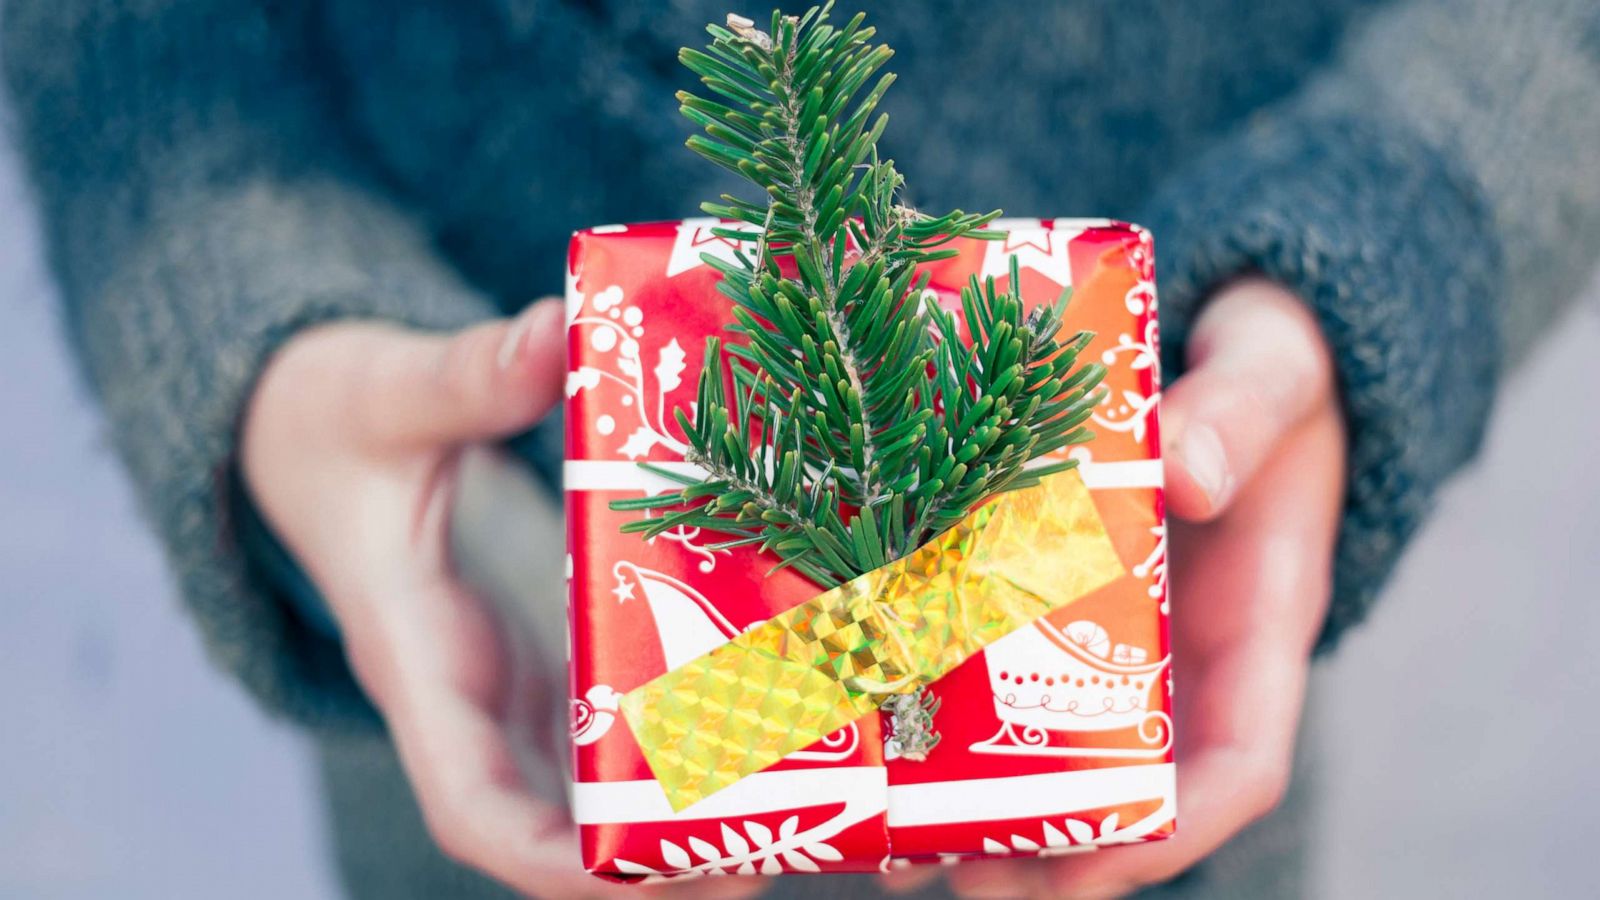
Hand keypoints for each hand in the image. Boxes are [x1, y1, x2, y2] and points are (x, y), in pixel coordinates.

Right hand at [241, 301, 755, 898]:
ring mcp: (508, 685)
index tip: (630, 871)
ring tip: (792, 819)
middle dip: (646, 864)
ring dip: (676, 821)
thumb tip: (550, 331)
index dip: (544, 856)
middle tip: (766, 858)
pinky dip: (677, 746)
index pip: (469, 798)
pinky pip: (608, 727)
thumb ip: (462, 376)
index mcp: (417, 655)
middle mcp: (467, 695)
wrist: (310, 431)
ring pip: (588, 788)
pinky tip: (764, 733)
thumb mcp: (385, 393)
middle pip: (551, 824)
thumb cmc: (331, 423)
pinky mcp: (542, 658)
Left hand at [936, 277, 1346, 897]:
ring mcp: (1118, 638)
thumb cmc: (1268, 368)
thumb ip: (1240, 411)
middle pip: (1130, 791)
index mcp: (1258, 626)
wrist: (1237, 350)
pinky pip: (1007, 680)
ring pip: (1059, 756)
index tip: (1100, 855)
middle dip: (1052, 854)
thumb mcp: (1271, 371)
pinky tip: (880, 744)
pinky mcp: (1055, 603)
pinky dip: (953, 728)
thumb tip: (1190, 472)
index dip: (1178, 825)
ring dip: (985, 818)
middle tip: (957, 873)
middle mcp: (1187, 658)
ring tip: (898, 856)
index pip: (1242, 762)